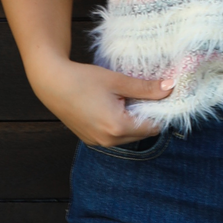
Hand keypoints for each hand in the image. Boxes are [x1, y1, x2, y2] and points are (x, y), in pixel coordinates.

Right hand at [26, 56, 173, 148]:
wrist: (52, 83)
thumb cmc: (83, 79)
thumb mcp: (118, 81)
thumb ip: (146, 88)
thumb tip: (170, 87)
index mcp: (118, 127)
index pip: (152, 128)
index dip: (158, 113)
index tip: (156, 98)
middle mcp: (108, 141)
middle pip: (141, 134)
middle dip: (144, 117)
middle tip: (138, 96)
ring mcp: (97, 142)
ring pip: (127, 136)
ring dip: (130, 122)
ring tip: (122, 100)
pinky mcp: (90, 140)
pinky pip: (113, 136)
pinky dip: (117, 125)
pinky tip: (110, 107)